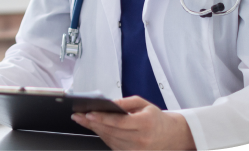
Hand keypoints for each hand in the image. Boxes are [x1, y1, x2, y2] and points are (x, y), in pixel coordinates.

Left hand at [71, 96, 194, 150]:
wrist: (170, 135)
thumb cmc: (156, 118)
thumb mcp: (143, 104)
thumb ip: (125, 102)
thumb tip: (109, 103)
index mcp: (145, 124)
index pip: (119, 122)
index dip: (102, 118)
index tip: (88, 113)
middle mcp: (140, 140)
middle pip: (111, 132)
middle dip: (92, 123)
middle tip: (78, 116)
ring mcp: (136, 150)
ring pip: (109, 140)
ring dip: (95, 130)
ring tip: (84, 120)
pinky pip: (113, 146)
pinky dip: (103, 136)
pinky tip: (96, 128)